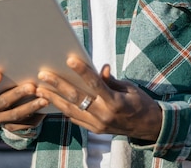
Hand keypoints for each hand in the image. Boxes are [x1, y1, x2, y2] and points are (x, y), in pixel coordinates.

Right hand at [0, 71, 47, 131]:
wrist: (11, 105)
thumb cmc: (9, 84)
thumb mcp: (6, 79)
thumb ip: (9, 74)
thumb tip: (24, 61)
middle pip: (3, 101)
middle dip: (18, 94)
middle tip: (32, 87)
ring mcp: (0, 119)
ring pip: (15, 114)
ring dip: (30, 107)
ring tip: (44, 100)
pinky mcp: (11, 127)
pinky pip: (23, 124)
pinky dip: (35, 116)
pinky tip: (45, 109)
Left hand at [36, 56, 162, 141]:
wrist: (149, 128)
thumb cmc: (141, 103)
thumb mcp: (130, 88)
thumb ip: (113, 80)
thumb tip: (102, 69)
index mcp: (115, 102)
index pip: (95, 84)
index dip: (82, 71)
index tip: (69, 60)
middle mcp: (104, 115)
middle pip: (77, 98)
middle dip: (58, 85)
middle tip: (43, 75)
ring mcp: (98, 125)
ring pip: (71, 110)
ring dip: (54, 99)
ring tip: (40, 89)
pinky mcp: (95, 130)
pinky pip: (76, 119)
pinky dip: (64, 109)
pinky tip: (52, 101)